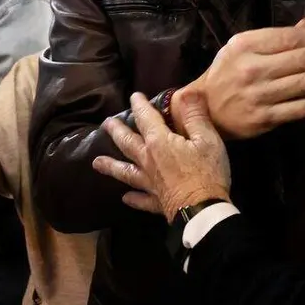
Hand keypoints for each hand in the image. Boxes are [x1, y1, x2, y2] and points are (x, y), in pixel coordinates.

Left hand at [94, 91, 230, 221]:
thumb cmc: (207, 172)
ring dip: (111, 166)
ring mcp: (149, 184)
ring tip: (96, 162)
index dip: (140, 105)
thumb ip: (195, 115)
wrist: (203, 212)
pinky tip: (125, 197)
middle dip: (116, 131)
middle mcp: (148, 161)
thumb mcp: (207, 139)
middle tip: (106, 123)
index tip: (134, 96)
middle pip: (127, 143)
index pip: (146, 118)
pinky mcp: (156, 202)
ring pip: (125, 172)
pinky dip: (133, 198)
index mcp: (159, 143)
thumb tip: (186, 92)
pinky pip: (140, 199)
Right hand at [181, 19, 304, 139]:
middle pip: (302, 59)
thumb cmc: (227, 73)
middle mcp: (251, 68)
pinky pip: (300, 108)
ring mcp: (258, 95)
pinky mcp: (264, 119)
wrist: (203, 109)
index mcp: (246, 45)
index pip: (291, 38)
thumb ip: (275, 37)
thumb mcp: (243, 47)